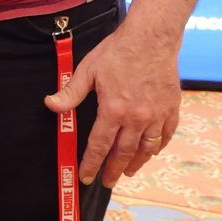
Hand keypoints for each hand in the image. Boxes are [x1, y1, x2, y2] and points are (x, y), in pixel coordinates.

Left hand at [44, 21, 181, 187]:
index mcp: (114, 110)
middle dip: (113, 170)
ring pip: (147, 148)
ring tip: (128, 171)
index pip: (100, 146)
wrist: (152, 38)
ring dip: (136, 163)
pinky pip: (166, 135)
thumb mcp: (88, 70)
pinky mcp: (171, 108)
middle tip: (107, 182)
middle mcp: (137, 118)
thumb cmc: (118, 52)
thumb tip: (50, 105)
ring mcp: (157, 115)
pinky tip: (152, 152)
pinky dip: (158, 147)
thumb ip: (71, 92)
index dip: (91, 164)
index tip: (86, 177)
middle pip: (124, 153)